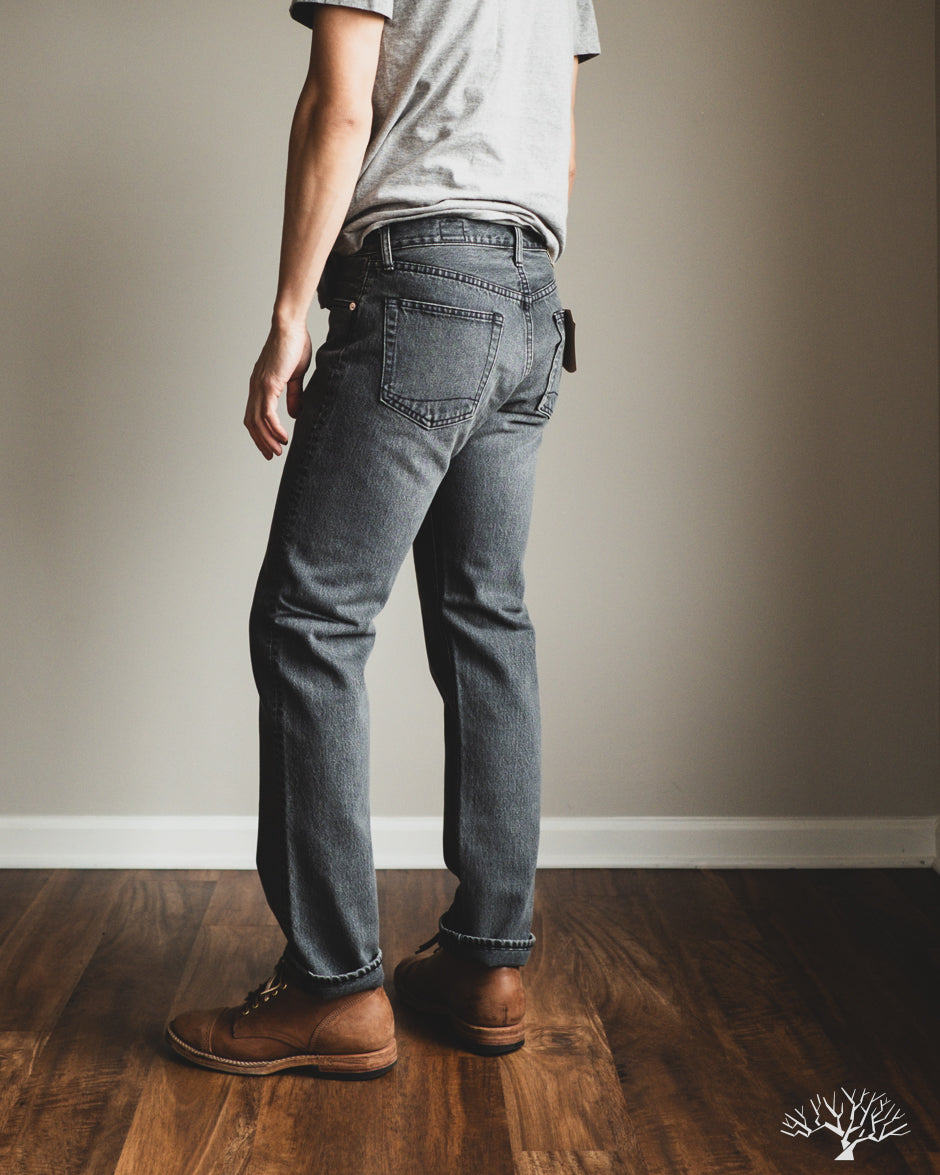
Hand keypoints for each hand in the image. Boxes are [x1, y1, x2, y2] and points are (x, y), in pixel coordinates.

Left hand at [245, 322, 312, 458]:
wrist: (291, 327)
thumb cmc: (294, 346)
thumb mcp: (295, 376)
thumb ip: (293, 395)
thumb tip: (294, 414)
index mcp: (261, 386)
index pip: (254, 415)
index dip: (260, 433)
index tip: (271, 445)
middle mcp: (256, 388)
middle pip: (251, 422)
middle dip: (261, 441)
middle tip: (272, 455)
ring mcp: (260, 386)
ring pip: (257, 421)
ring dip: (267, 439)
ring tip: (278, 450)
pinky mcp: (268, 384)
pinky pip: (268, 413)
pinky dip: (274, 428)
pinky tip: (284, 436)